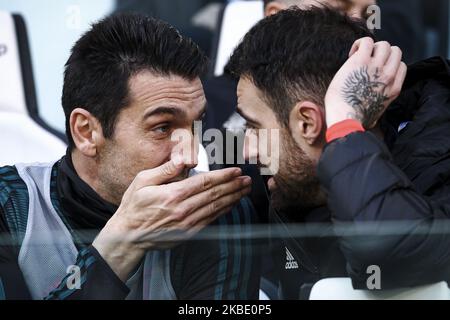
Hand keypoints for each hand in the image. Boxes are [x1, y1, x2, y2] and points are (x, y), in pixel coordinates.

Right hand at [93, 158, 250, 280]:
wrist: (128, 235)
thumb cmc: (134, 205)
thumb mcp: (143, 180)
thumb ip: (166, 169)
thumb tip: (184, 158)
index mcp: (173, 194)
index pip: (205, 182)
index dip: (223, 176)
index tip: (235, 171)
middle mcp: (183, 209)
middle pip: (215, 194)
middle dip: (233, 185)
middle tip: (247, 179)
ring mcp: (187, 223)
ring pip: (216, 207)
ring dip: (233, 198)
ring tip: (244, 190)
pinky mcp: (188, 233)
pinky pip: (210, 220)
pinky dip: (223, 211)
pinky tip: (231, 205)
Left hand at [325, 37, 406, 128]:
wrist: (346, 118)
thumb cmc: (355, 120)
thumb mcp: (376, 116)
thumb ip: (378, 109)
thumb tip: (372, 119)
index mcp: (394, 88)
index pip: (401, 66)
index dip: (389, 64)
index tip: (375, 70)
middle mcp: (388, 76)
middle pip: (395, 52)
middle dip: (381, 54)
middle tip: (367, 62)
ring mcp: (376, 67)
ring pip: (383, 44)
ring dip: (371, 48)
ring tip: (358, 58)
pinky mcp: (361, 61)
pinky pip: (366, 41)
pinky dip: (359, 44)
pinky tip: (351, 54)